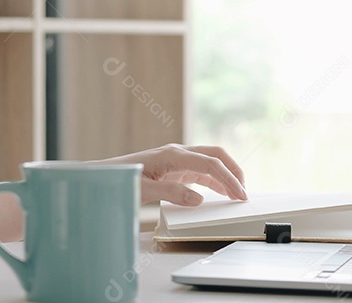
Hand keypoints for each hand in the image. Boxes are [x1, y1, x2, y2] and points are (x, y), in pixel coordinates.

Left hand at [94, 143, 246, 206]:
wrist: (107, 174)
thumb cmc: (122, 179)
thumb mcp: (144, 190)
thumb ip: (172, 194)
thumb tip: (198, 199)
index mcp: (173, 155)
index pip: (209, 163)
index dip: (228, 179)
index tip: (240, 195)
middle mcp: (178, 153)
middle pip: (215, 154)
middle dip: (233, 170)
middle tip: (244, 192)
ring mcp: (177, 159)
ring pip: (210, 161)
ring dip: (225, 175)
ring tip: (236, 195)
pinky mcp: (175, 167)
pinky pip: (200, 170)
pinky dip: (214, 180)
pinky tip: (220, 192)